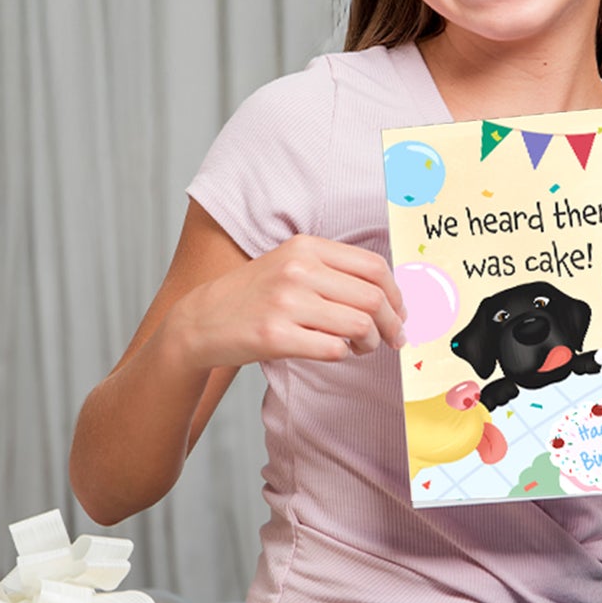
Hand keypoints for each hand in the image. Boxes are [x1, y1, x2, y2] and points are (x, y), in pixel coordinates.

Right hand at [170, 234, 404, 370]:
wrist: (201, 320)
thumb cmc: (253, 295)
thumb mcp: (289, 264)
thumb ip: (332, 270)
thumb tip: (389, 293)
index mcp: (305, 247)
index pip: (373, 266)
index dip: (396, 293)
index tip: (400, 312)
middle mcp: (297, 270)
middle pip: (373, 297)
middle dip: (392, 324)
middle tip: (393, 339)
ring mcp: (285, 303)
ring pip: (358, 325)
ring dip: (370, 343)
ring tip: (361, 348)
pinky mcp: (275, 336)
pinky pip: (333, 350)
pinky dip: (343, 355)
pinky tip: (334, 352)